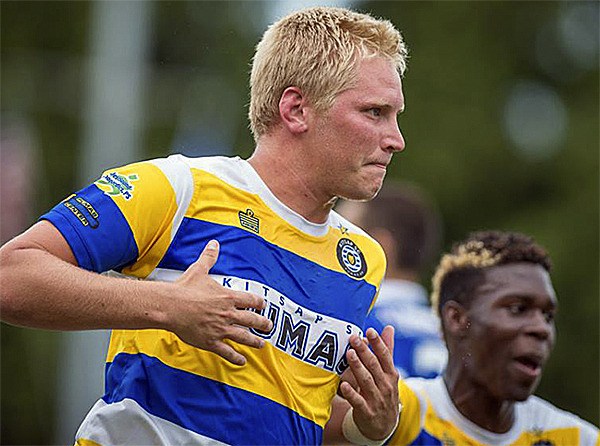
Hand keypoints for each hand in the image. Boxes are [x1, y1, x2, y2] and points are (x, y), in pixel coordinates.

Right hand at [168, 240, 272, 365]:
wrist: (170, 306)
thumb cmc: (184, 288)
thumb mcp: (200, 270)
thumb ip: (209, 257)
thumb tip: (214, 243)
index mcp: (228, 297)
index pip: (251, 300)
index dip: (259, 303)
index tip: (263, 306)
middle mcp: (228, 314)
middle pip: (252, 320)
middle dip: (263, 324)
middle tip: (269, 327)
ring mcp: (221, 329)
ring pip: (244, 337)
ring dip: (255, 341)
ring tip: (262, 344)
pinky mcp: (211, 341)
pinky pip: (227, 352)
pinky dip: (236, 357)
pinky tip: (242, 361)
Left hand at [339, 326, 399, 440]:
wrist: (383, 427)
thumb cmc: (383, 392)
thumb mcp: (388, 373)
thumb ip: (387, 350)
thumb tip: (388, 327)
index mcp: (391, 375)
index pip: (385, 356)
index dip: (378, 343)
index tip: (369, 331)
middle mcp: (385, 386)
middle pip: (374, 366)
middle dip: (364, 351)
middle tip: (353, 338)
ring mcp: (377, 400)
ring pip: (366, 381)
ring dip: (357, 367)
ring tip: (349, 354)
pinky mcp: (366, 412)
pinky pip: (358, 402)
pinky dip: (351, 393)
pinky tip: (343, 385)